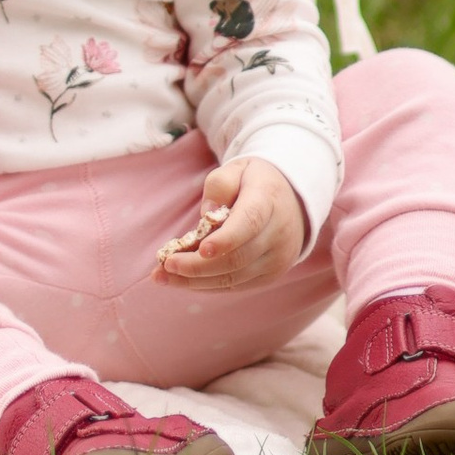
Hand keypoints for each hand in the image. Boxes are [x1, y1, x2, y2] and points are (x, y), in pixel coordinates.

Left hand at [155, 154, 305, 289]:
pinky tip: (183, 280)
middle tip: (164, 265)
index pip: (249, 223)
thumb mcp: (237, 169)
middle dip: (197, 266)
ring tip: (162, 276)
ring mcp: (277, 259)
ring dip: (195, 281)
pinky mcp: (270, 276)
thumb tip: (206, 214)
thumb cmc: (255, 183)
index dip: (226, 239)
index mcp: (269, 201)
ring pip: (234, 278)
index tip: (200, 249)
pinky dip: (207, 285)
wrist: (293, 202)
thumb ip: (220, 185)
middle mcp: (278, 235)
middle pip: (237, 258)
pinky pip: (235, 285)